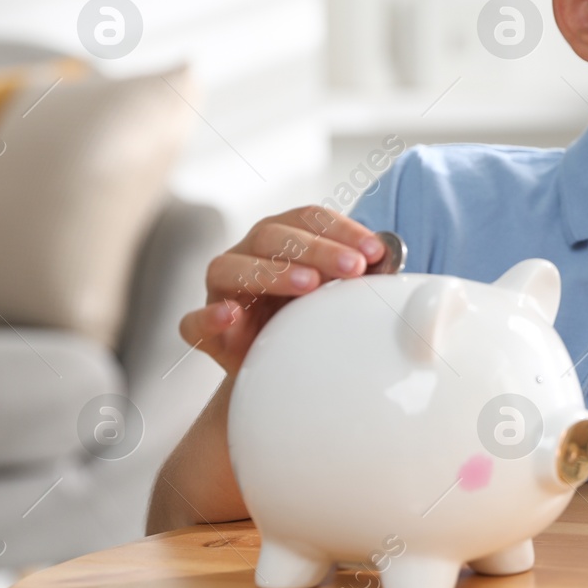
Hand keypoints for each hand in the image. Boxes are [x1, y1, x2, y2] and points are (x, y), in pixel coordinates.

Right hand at [177, 206, 386, 377]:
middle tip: (354, 267)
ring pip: (231, 267)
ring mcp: (222, 290)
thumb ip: (361, 275)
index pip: (307, 218)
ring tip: (309, 285)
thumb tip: (393, 259)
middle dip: (317, 248)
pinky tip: (231, 315)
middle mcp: (247, 254)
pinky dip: (208, 316)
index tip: (376, 250)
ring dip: (272, 272)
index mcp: (282, 237)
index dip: (341, 229)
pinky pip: (193, 320)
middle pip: (273, 236)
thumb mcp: (339, 295)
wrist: (279, 370)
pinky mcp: (205, 330)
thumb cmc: (312, 319)